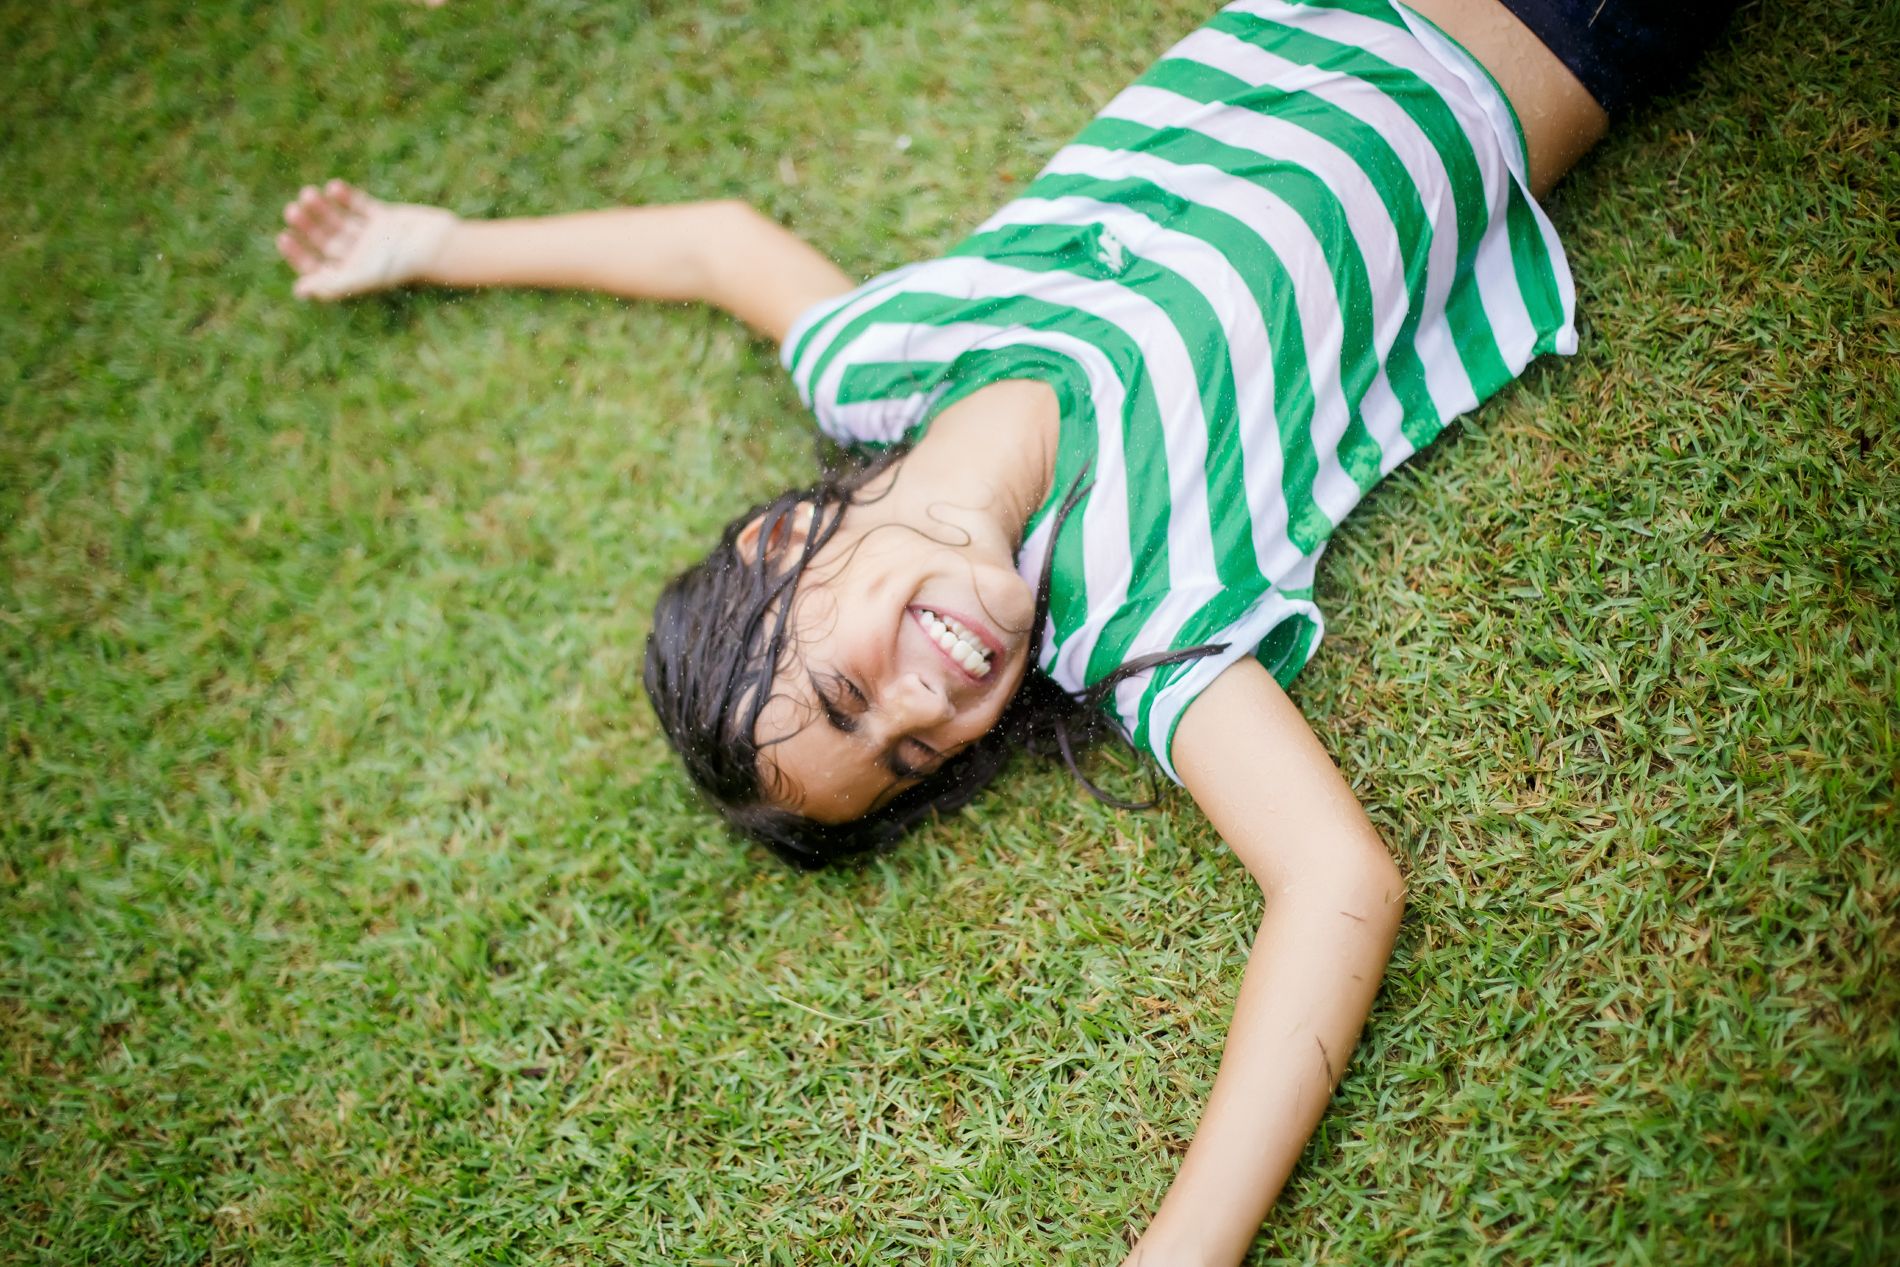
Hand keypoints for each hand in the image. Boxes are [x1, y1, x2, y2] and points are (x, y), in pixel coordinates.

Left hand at [276, 180, 457, 300]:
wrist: (440, 246)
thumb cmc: (402, 265)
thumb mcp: (364, 276)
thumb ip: (333, 285)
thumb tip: (300, 291)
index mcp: (354, 274)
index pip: (318, 266)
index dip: (298, 253)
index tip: (283, 236)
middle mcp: (361, 256)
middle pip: (325, 240)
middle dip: (308, 226)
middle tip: (293, 210)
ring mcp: (373, 236)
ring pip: (338, 220)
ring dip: (322, 207)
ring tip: (310, 193)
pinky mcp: (385, 217)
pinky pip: (359, 204)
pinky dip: (345, 196)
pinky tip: (334, 187)